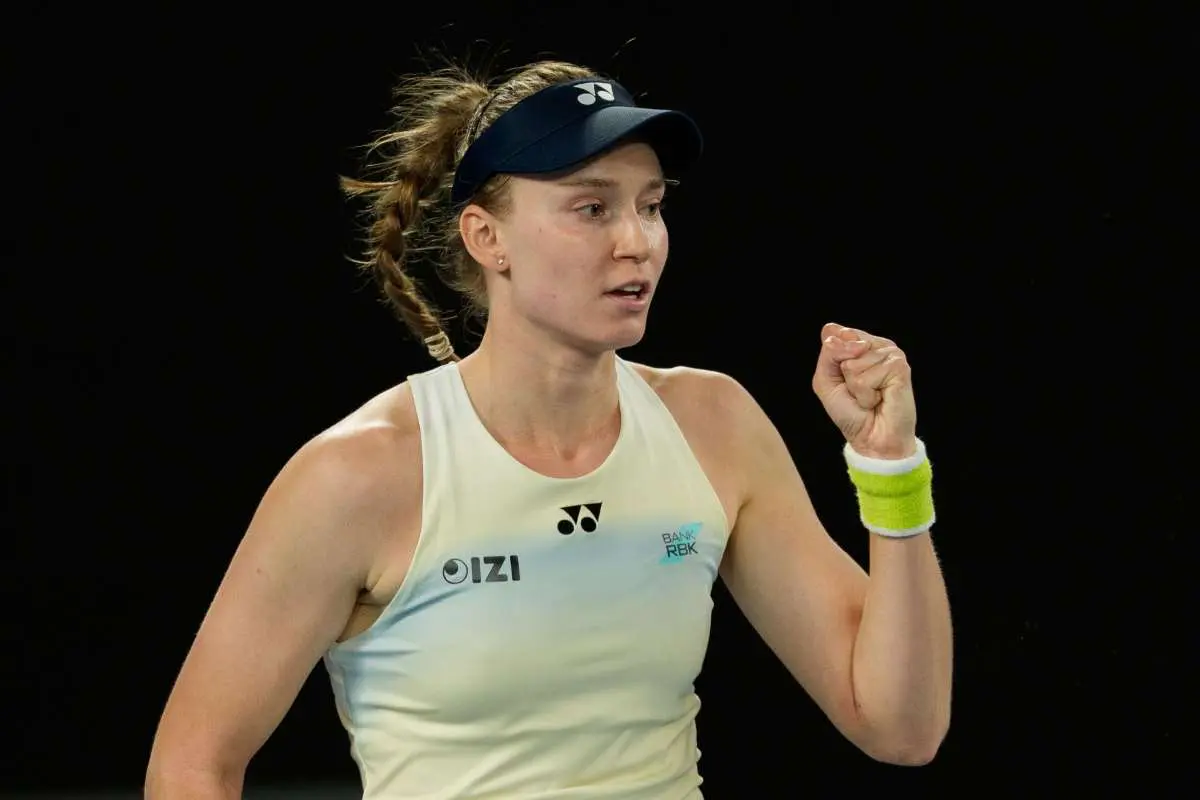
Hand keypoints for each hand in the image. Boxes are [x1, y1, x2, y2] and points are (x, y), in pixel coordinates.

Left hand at [811, 322, 917, 458]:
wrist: (872, 438)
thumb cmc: (851, 412)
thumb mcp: (826, 380)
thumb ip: (828, 353)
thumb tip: (839, 332)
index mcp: (861, 343)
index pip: (833, 334)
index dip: (832, 361)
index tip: (843, 380)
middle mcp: (877, 345)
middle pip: (841, 346)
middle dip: (843, 376)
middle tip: (859, 391)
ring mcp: (891, 355)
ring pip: (852, 364)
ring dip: (856, 388)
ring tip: (871, 397)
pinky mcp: (899, 368)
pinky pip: (864, 378)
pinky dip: (865, 395)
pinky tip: (879, 399)